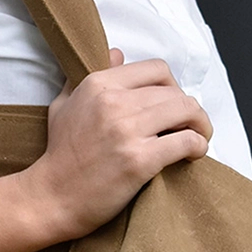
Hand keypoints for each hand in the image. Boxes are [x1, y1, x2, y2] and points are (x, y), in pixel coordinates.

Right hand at [19, 47, 212, 241]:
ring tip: (197, 137)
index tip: (172, 104)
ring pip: (186, 111)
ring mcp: (127, 130)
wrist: (52, 197)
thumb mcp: (64, 105)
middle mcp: (113, 102)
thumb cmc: (59, 154)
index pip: (156, 69)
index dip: (172, 86)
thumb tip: (116, 54)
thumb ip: (87, 76)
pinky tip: (194, 154)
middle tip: (188, 126)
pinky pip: (185, 142)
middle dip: (188, 109)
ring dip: (200, 124)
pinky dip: (198, 146)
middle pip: (174, 92)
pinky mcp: (139, 160)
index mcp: (98, 84)